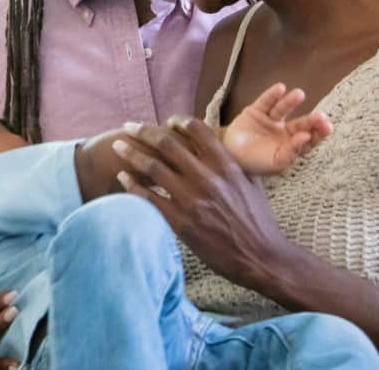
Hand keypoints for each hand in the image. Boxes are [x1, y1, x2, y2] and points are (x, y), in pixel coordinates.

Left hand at [113, 117, 291, 287]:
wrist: (261, 257)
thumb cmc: (258, 221)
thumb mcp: (251, 182)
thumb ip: (233, 163)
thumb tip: (219, 147)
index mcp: (227, 165)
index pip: (197, 130)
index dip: (178, 121)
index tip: (166, 121)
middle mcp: (208, 178)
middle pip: (167, 143)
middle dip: (144, 131)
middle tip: (129, 126)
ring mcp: (192, 200)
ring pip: (153, 168)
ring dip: (131, 154)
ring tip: (117, 146)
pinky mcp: (181, 223)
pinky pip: (149, 199)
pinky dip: (132, 185)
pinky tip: (122, 178)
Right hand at [222, 83, 331, 174]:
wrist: (229, 156)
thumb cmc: (255, 163)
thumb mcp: (276, 163)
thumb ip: (291, 152)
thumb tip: (306, 136)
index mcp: (292, 145)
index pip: (309, 138)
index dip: (319, 133)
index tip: (327, 128)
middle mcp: (284, 131)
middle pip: (300, 123)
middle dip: (311, 120)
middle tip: (320, 116)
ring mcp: (270, 120)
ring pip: (283, 109)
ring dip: (291, 101)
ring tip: (299, 94)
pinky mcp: (256, 111)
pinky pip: (265, 102)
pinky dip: (272, 95)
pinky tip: (280, 88)